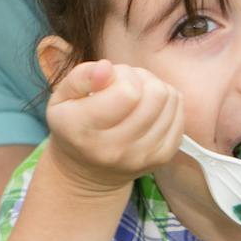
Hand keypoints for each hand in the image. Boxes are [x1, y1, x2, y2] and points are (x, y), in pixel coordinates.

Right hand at [42, 60, 183, 199]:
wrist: (87, 173)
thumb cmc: (73, 126)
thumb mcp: (61, 98)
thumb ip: (81, 77)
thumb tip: (107, 67)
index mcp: (83, 130)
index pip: (127, 92)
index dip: (122, 75)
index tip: (110, 80)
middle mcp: (114, 149)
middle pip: (154, 94)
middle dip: (141, 78)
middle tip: (125, 85)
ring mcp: (141, 156)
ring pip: (170, 100)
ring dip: (155, 88)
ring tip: (136, 95)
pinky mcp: (162, 157)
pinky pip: (179, 115)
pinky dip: (167, 103)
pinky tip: (149, 108)